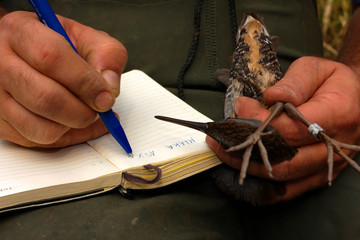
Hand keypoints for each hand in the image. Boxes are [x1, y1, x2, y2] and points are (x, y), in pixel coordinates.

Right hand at [0, 11, 126, 147]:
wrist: (26, 53)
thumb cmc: (56, 45)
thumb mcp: (86, 38)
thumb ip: (106, 55)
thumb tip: (109, 89)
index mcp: (20, 32)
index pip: (51, 58)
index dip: (85, 82)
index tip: (105, 96)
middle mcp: (0, 63)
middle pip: (46, 99)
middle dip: (83, 111)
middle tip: (99, 108)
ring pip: (41, 128)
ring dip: (74, 127)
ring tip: (84, 112)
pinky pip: (37, 142)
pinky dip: (65, 138)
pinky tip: (75, 124)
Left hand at [207, 56, 359, 203]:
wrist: (354, 99)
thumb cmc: (332, 81)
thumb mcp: (316, 69)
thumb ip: (295, 82)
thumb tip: (271, 96)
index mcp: (337, 114)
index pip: (291, 127)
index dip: (260, 121)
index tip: (240, 107)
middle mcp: (333, 145)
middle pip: (285, 158)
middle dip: (246, 149)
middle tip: (219, 138)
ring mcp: (327, 164)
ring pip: (285, 177)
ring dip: (249, 167)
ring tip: (222, 153)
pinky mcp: (318, 174)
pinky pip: (290, 189)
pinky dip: (264, 185)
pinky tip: (242, 174)